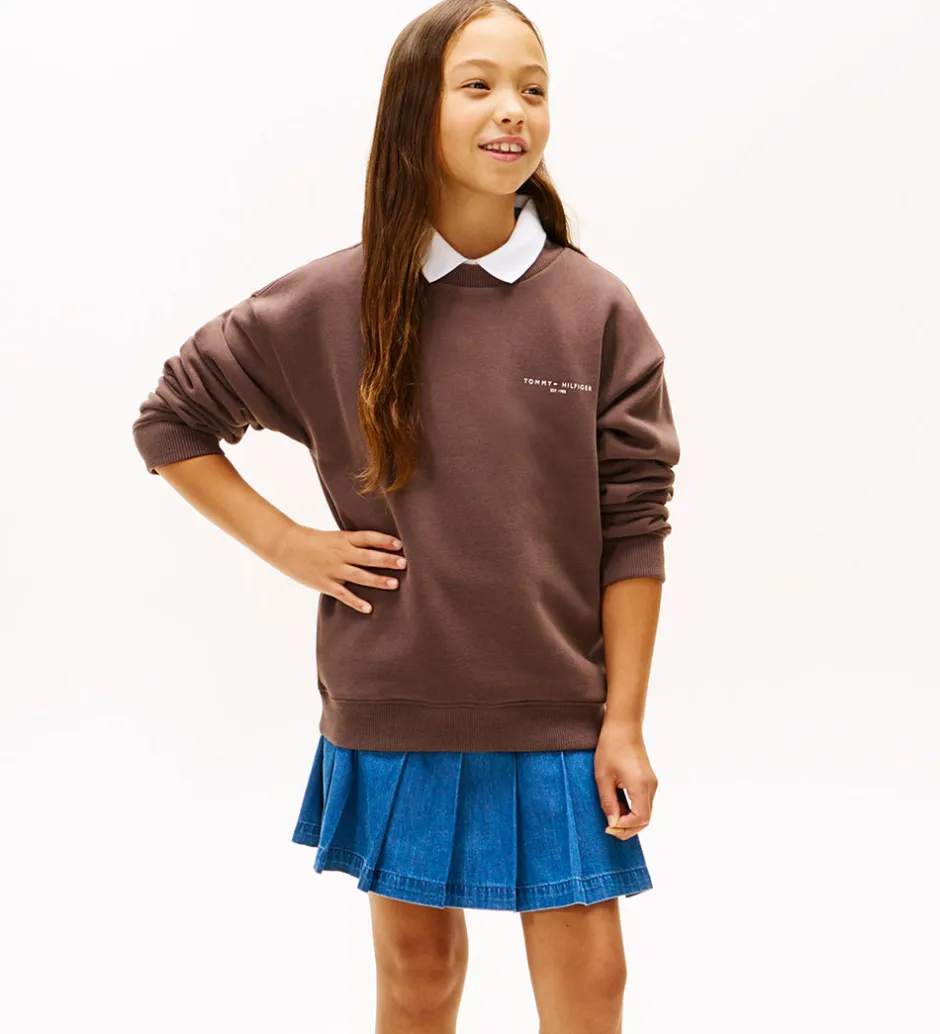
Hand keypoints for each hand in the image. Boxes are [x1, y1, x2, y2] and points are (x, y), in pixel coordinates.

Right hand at [268, 524, 405, 613]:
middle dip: (387, 560)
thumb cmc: (312, 540)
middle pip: (368, 557)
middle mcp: (341, 553)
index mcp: (344, 539)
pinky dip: (356, 602)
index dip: (384, 540)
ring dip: (378, 580)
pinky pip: (343, 594)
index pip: (368, 538)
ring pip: (360, 575)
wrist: (285, 545)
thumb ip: (352, 543)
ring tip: (395, 584)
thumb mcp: (334, 536)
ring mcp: (333, 569)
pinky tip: (369, 608)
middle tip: (404, 563)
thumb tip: (376, 547)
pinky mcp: (325, 583)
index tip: (400, 544)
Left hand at [594, 719, 657, 839]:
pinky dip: (633, 809)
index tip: (608, 827)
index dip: (624, 828)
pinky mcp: (648, 780)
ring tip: (611, 815)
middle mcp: (651, 786)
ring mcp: (651, 783)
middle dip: (628, 828)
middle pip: (645, 819)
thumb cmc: (611, 747)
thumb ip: (608, 802)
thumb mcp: (603, 777)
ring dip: (630, 819)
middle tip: (609, 828)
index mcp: (641, 785)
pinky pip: (644, 802)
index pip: (640, 819)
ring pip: (646, 812)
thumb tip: (612, 823)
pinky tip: (618, 805)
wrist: (623, 726)